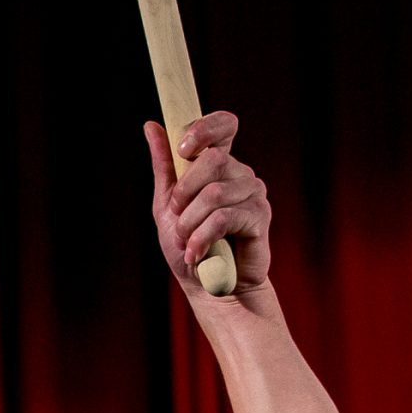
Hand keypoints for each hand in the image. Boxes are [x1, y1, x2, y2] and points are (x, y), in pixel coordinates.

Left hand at [143, 110, 272, 295]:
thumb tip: (151, 125)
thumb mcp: (167, 205)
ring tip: (187, 243)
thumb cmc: (189, 247)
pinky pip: (224, 217)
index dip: (205, 128)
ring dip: (190, 223)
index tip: (183, 149)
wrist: (209, 288)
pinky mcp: (260, 217)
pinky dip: (202, 239)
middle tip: (178, 218)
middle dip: (185, 192)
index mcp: (219, 164)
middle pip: (213, 158)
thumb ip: (164, 166)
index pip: (224, 125)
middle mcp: (240, 173)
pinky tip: (197, 254)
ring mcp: (253, 193)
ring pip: (214, 193)